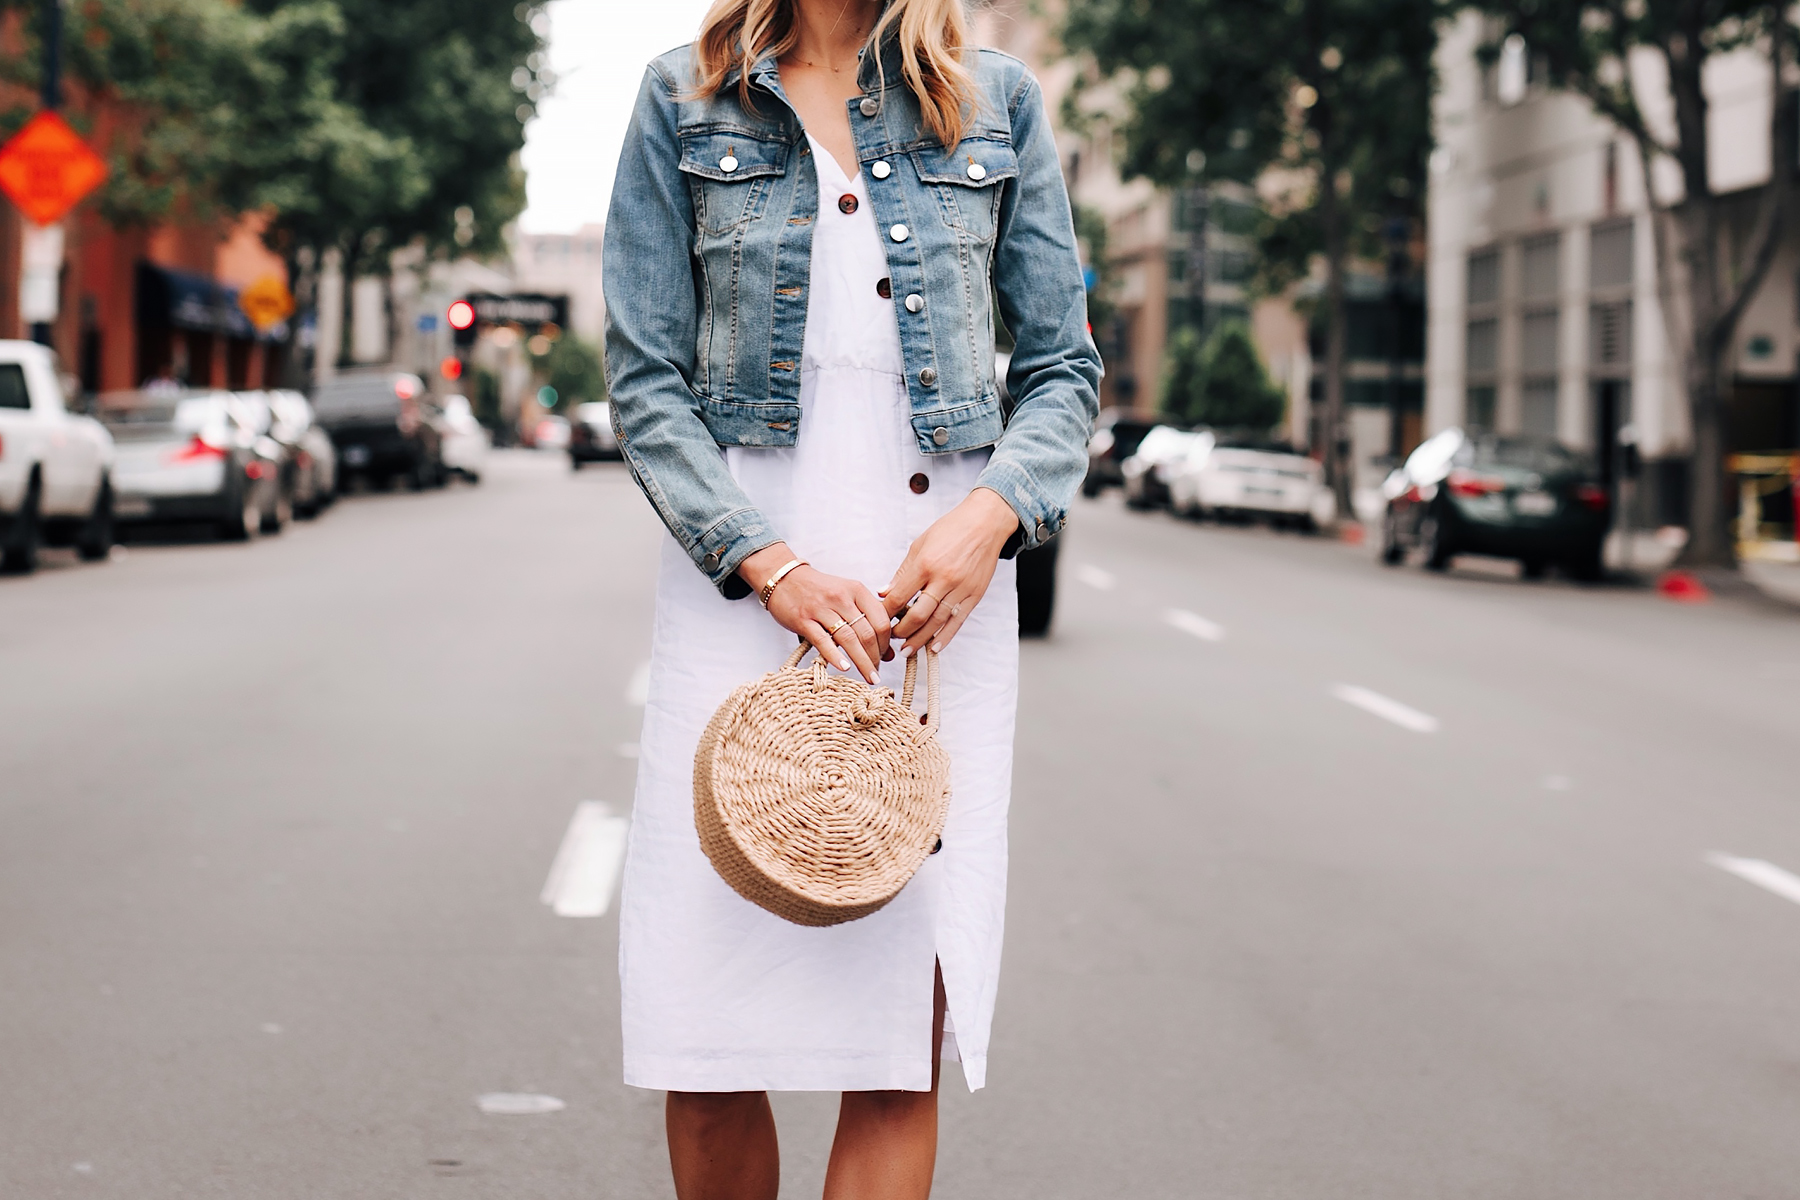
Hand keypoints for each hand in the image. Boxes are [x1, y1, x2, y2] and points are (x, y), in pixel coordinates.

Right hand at [738, 542, 890, 682]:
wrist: (784, 578)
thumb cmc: (818, 590)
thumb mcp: (847, 597)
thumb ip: (867, 619)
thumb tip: (888, 652)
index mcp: (856, 590)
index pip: (881, 619)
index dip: (886, 642)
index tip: (886, 656)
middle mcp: (841, 598)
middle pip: (867, 632)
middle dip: (875, 657)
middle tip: (877, 673)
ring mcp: (821, 609)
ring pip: (849, 639)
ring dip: (862, 662)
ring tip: (868, 677)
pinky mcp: (803, 620)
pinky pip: (823, 641)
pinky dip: (835, 656)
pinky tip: (844, 668)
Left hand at [882, 487, 1019, 655]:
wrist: (984, 523)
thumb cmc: (950, 530)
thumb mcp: (920, 544)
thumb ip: (903, 571)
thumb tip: (885, 593)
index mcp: (925, 564)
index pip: (900, 596)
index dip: (887, 612)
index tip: (878, 620)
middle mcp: (943, 578)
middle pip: (918, 614)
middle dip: (901, 631)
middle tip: (891, 639)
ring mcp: (961, 588)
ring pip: (937, 622)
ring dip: (920, 639)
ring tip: (907, 650)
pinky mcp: (975, 595)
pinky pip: (958, 621)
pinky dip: (945, 636)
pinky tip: (934, 647)